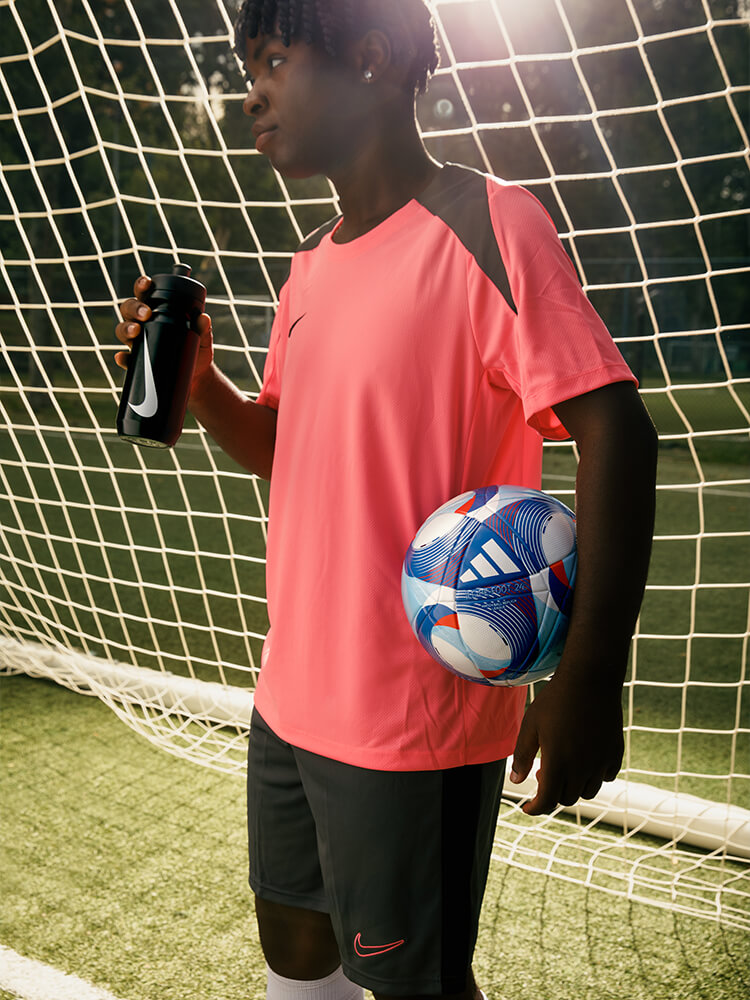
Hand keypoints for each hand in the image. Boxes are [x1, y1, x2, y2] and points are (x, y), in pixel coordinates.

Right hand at [114, 275, 213, 385]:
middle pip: (129, 308)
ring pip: (122, 330)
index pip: (145, 293)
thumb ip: (203, 328)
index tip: (147, 284)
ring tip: (136, 331)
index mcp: (157, 310)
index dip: (142, 286)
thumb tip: (204, 318)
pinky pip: (126, 358)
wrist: (197, 373)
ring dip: (126, 328)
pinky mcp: (138, 360)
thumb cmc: (198, 348)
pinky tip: (123, 358)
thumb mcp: (202, 337)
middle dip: (135, 308)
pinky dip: (123, 358)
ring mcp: (138, 341)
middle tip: (146, 313)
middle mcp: (143, 323)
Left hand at [509, 672, 623, 814]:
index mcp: (557, 762)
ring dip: (573, 786)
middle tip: (542, 771)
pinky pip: (605, 777)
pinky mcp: (615, 753)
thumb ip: (522, 755)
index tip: (527, 807)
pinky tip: (584, 759)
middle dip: (553, 792)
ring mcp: (601, 762)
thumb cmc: (555, 700)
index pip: (547, 801)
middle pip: (567, 798)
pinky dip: (594, 776)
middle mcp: (581, 768)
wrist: (590, 680)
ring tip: (563, 765)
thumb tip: (516, 781)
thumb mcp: (531, 725)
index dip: (536, 808)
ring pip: (587, 791)